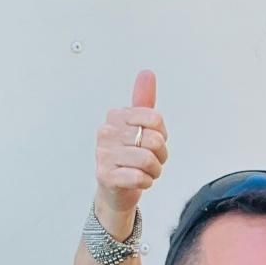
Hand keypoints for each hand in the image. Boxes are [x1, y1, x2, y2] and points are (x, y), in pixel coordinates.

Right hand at [93, 69, 168, 228]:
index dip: (161, 134)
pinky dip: (146, 182)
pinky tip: (138, 181)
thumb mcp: (138, 126)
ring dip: (154, 171)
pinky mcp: (106, 176)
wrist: (115, 191)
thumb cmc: (128, 158)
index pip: (155, 118)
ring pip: (148, 160)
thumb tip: (146, 74)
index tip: (151, 142)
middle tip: (150, 161)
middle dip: (160, 156)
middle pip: (154, 140)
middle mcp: (107, 132)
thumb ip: (143, 100)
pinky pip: (139, 177)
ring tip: (145, 171)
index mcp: (116, 116)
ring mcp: (104, 154)